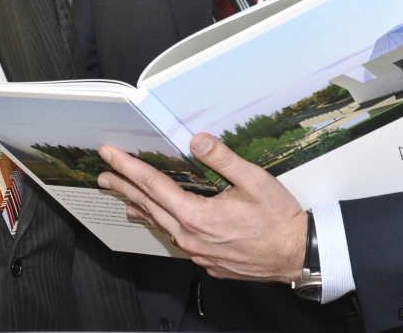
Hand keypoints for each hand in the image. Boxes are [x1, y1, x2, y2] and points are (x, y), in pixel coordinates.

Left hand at [98, 132, 307, 282]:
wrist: (298, 254)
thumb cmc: (279, 219)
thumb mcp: (254, 180)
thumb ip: (222, 159)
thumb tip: (197, 140)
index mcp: (198, 216)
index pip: (154, 186)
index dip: (129, 168)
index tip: (111, 155)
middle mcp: (192, 238)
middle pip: (149, 207)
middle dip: (125, 187)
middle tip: (104, 175)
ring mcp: (198, 253)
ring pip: (161, 226)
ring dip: (141, 207)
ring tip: (123, 197)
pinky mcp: (208, 262)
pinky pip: (177, 240)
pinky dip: (163, 225)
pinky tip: (161, 220)